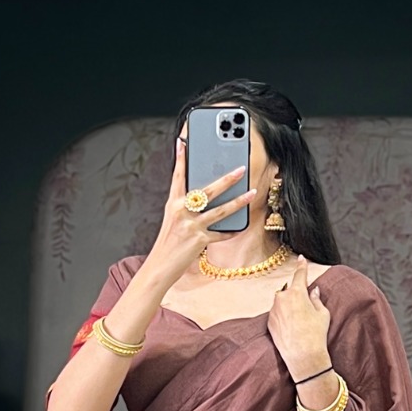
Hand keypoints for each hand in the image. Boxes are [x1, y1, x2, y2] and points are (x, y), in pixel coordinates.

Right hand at [139, 137, 256, 291]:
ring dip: (238, 201)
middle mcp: (181, 212)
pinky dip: (231, 231)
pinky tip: (241, 226)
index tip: (183, 143)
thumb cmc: (167, 244)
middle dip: (227, 179)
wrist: (160, 267)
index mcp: (173, 204)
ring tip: (251, 193)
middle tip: (241, 169)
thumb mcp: (172, 221)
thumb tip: (203, 197)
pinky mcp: (199, 241)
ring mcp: (191, 226)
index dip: (180, 159)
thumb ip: (185, 207)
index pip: (178, 177)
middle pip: (208, 190)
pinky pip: (221, 234)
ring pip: (220, 210)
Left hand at [267, 256, 330, 379]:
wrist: (303, 357)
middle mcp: (282, 298)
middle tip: (305, 311)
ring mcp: (273, 310)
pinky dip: (283, 318)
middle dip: (296, 296)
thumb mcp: (322, 314)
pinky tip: (292, 329)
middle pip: (289, 291)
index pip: (299, 274)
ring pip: (282, 303)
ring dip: (289, 308)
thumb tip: (314, 291)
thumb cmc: (316, 334)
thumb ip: (316, 299)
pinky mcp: (269, 323)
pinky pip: (277, 315)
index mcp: (297, 292)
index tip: (300, 258)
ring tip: (299, 324)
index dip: (301, 266)